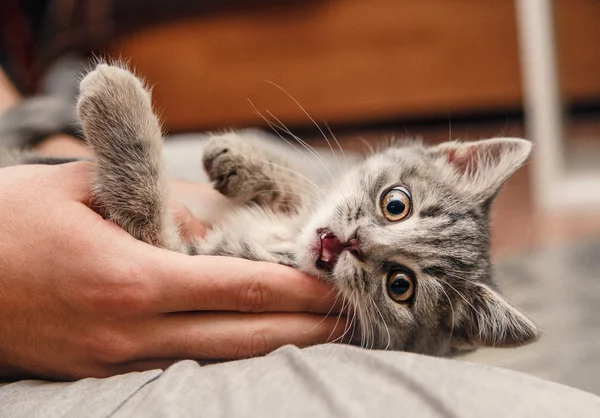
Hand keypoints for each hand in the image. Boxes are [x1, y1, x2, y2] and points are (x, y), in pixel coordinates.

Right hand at [0, 162, 345, 380]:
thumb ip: (161, 201)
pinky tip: (254, 349)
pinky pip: (179, 369)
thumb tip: (217, 219)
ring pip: (216, 361)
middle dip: (302, 327)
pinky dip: (226, 359)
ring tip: (319, 337)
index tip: (333, 286)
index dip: (294, 289)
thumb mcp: (85, 188)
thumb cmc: (9, 218)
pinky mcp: (99, 374)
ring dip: (274, 349)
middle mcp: (129, 330)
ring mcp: (114, 361)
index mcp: (130, 276)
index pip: (238, 286)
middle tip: (348, 316)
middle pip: (241, 335)